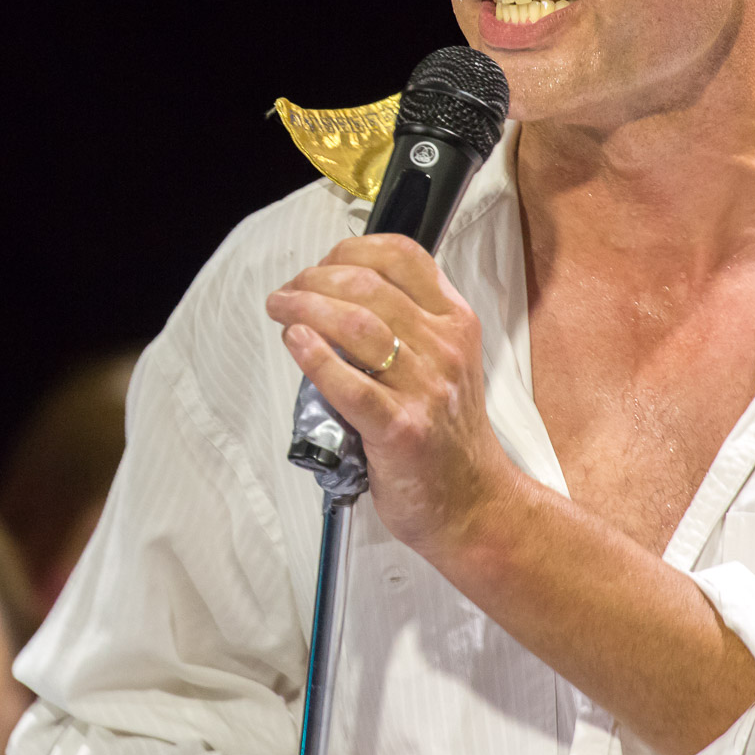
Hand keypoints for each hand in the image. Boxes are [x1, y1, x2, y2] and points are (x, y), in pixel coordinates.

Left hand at [265, 233, 514, 560]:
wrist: (474, 504)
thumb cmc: (447, 435)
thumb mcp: (444, 362)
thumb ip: (407, 325)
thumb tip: (335, 295)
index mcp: (456, 323)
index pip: (403, 257)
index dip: (350, 250)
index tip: (320, 264)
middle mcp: (444, 348)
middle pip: (369, 286)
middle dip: (314, 279)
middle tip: (286, 293)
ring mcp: (424, 388)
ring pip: (356, 324)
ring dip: (305, 307)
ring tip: (280, 309)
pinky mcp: (401, 430)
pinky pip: (349, 384)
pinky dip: (315, 356)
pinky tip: (295, 341)